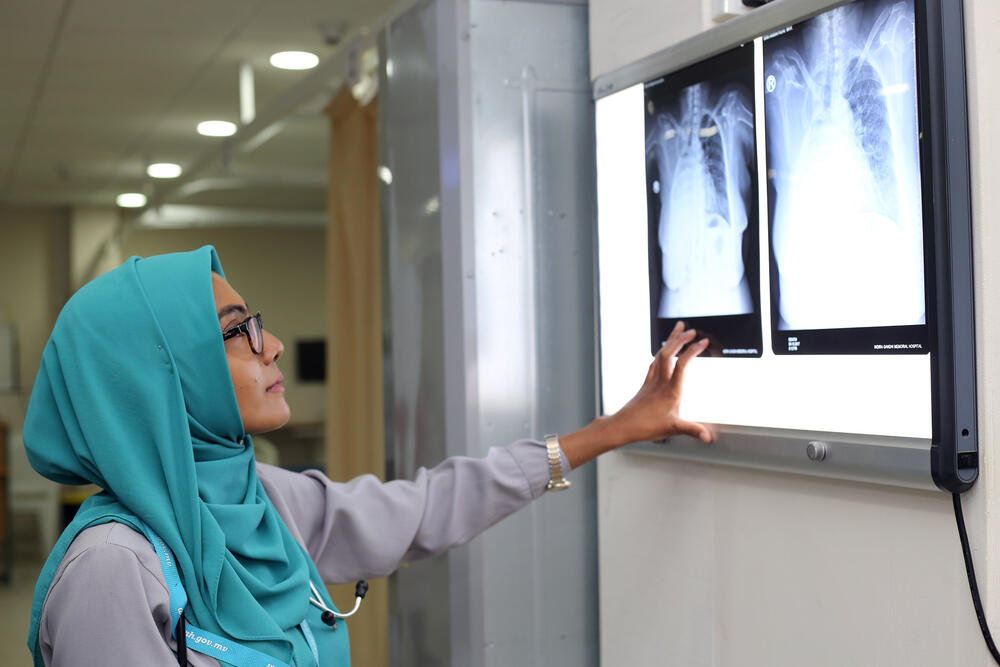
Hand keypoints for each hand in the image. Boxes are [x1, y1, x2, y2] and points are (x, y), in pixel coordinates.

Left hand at [558, 321, 712, 468]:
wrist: (622, 426)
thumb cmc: (645, 427)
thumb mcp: (673, 429)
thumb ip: (693, 430)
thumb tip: (708, 438)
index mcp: (670, 390)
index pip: (682, 364)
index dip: (692, 351)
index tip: (703, 342)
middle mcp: (660, 382)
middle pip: (668, 353)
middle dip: (680, 339)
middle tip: (691, 329)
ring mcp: (652, 381)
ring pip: (660, 355)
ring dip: (670, 341)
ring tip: (678, 330)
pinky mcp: (646, 384)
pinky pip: (654, 363)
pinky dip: (661, 353)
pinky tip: (663, 351)